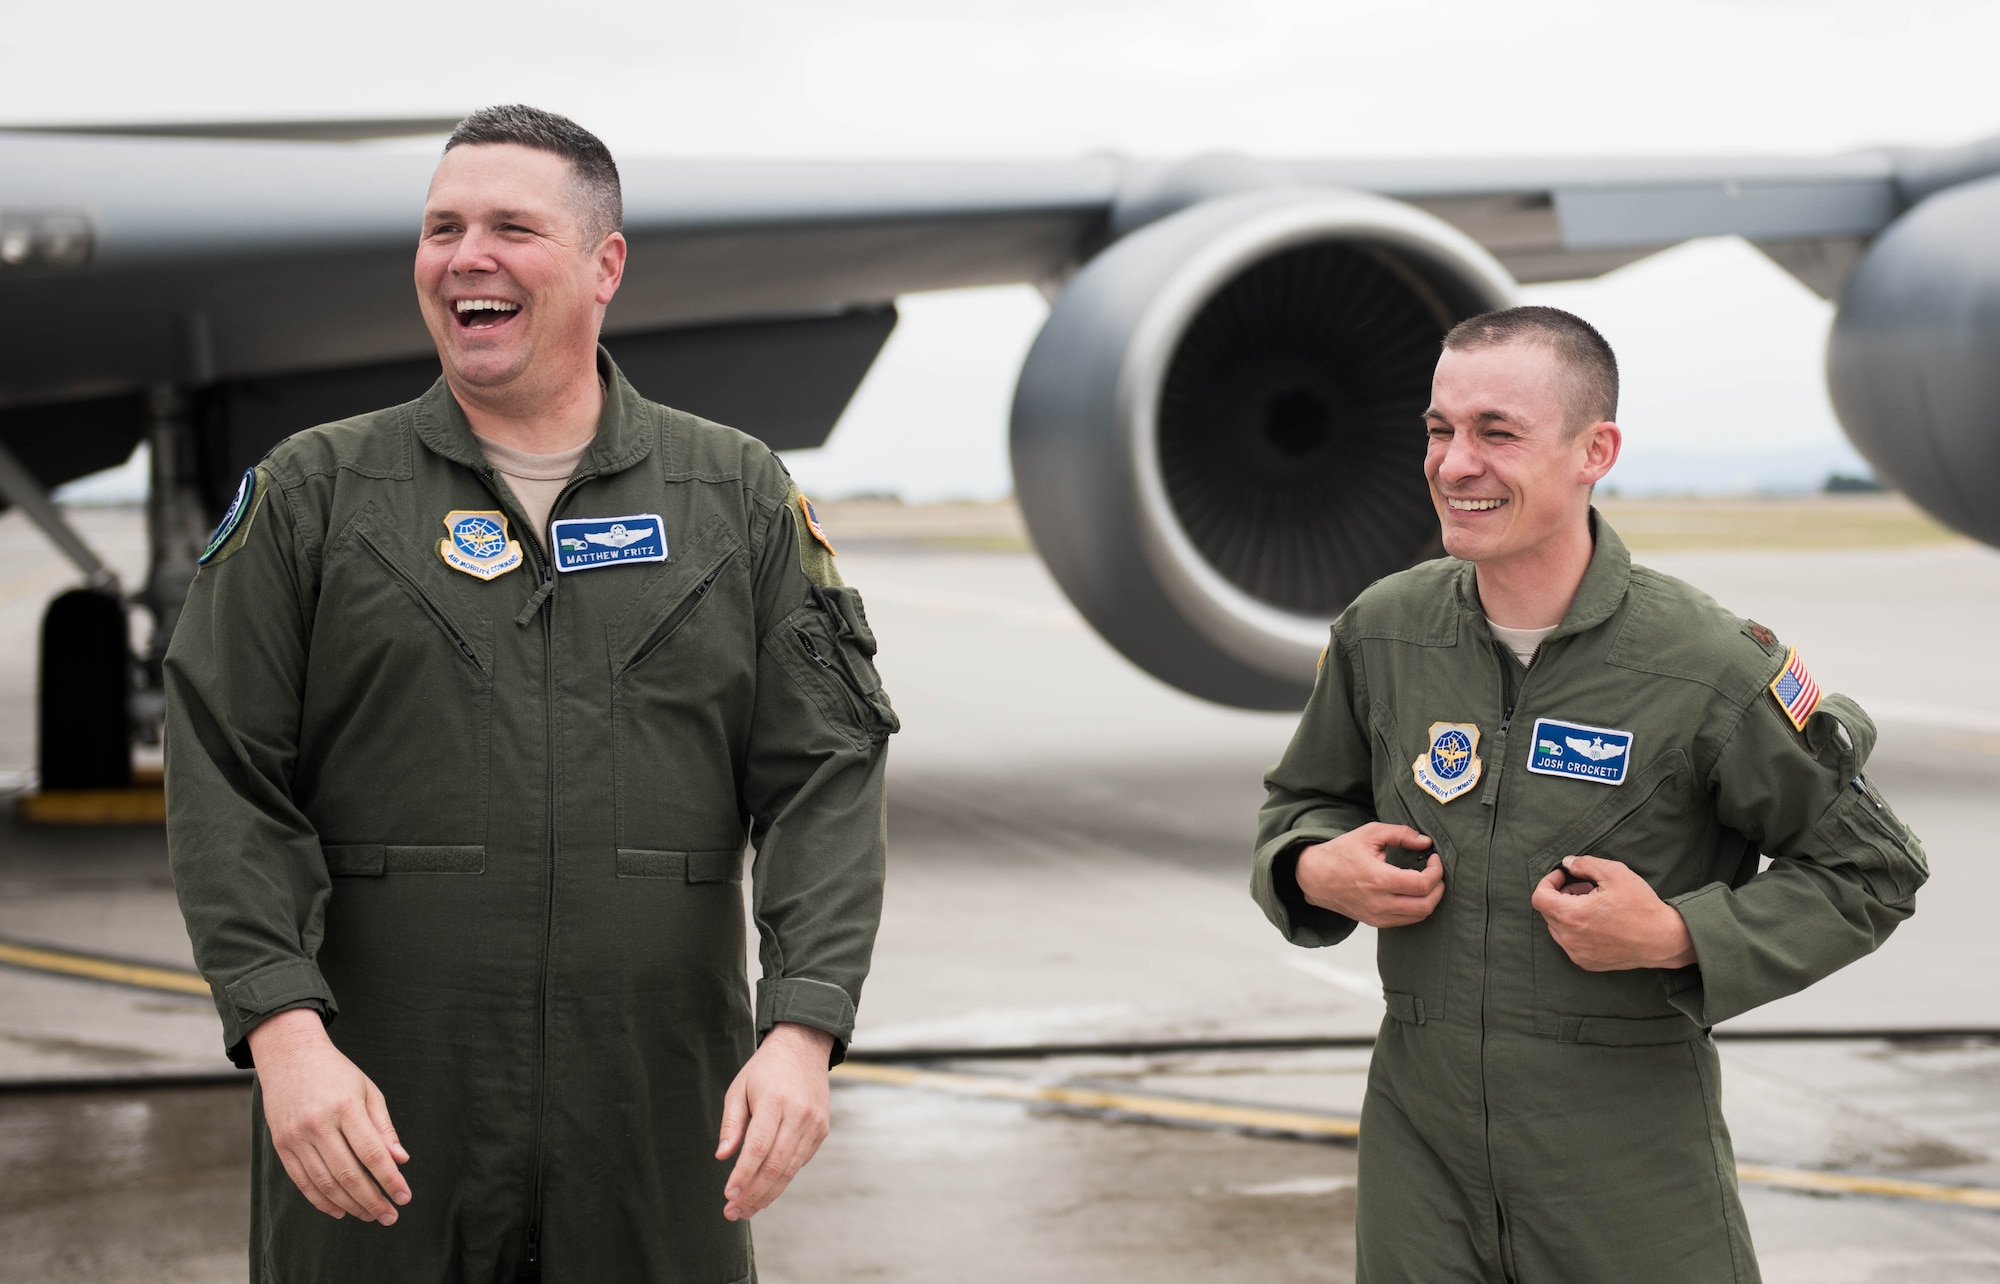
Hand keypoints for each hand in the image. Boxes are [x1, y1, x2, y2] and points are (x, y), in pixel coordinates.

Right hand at [246, 1008, 410, 1223]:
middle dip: (373, 1200)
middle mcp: (318, 1124)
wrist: (289, 1056)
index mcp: (345, 1107)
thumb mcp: (368, 1091)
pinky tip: (340, 1210)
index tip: (405, 1197)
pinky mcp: (281, 1145)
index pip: (372, 1154)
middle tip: (390, 1216)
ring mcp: (296, 1137)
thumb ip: (384, 1127)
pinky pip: (302, 1181)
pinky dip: (321, 1200)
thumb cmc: (336, 1073)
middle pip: (349, 1174)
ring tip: (370, 1215)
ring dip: (350, 1205)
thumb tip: (401, 1161)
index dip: (390, 1180)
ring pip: (325, 1183)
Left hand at [716, 1021, 834, 1220]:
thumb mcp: (739, 1088)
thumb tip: (722, 1156)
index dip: (743, 1176)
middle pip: (776, 1165)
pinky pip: (800, 1162)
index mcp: (775, 1102)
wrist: (804, 1048)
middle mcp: (799, 1115)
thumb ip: (731, 1123)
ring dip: (768, 1194)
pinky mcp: (821, 1131)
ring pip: (790, 1169)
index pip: (758, 1148)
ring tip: (747, 1210)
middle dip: (753, 1194)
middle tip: (733, 1213)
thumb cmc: (765, 1070)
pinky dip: (782, 1180)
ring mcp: (814, 1124)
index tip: (728, 1196)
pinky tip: (766, 1191)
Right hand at [1293, 824, 1442, 927]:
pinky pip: (1406, 921)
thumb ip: (1401, 834)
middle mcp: (1379, 902)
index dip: (1436, 871)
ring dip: (1430, 899)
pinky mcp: (1374, 922)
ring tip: (1427, 882)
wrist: (1314, 876)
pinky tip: (1413, 893)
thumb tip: (1425, 842)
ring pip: (1419, 916)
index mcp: (1378, 878)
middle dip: (1438, 888)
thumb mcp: (1370, 833)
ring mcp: (1376, 915)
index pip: (1422, 884)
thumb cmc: (1341, 853)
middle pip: (1426, 905)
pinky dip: (1416, 908)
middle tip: (1435, 872)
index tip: (1434, 859)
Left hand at [1531, 855, 1697, 971]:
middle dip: (1560, 896)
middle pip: (1547, 912)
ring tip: (1593, 905)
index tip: (1564, 876)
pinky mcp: (1587, 963)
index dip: (1548, 882)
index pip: (1539, 898)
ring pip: (1556, 928)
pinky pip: (1569, 943)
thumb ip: (1585, 864)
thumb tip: (1566, 863)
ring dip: (1567, 913)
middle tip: (1585, 888)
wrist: (1665, 939)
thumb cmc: (1641, 906)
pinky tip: (1597, 922)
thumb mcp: (1615, 873)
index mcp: (1573, 916)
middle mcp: (1570, 939)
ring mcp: (1578, 954)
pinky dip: (1575, 930)